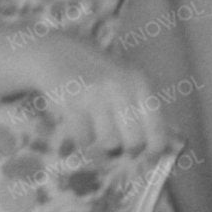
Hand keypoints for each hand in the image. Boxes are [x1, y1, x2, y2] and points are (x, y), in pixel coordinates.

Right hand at [23, 32, 166, 151]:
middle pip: (134, 143)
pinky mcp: (72, 103)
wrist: (54, 52)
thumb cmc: (94, 72)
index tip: (148, 159)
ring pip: (110, 144)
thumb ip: (139, 109)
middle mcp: (121, 88)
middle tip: (118, 148)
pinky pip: (85, 140)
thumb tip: (150, 150)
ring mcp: (96, 96)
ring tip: (97, 133)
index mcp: (139, 83)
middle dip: (126, 151)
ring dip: (103, 146)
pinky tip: (81, 127)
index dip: (154, 152)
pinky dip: (83, 140)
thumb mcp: (125, 80)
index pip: (157, 130)